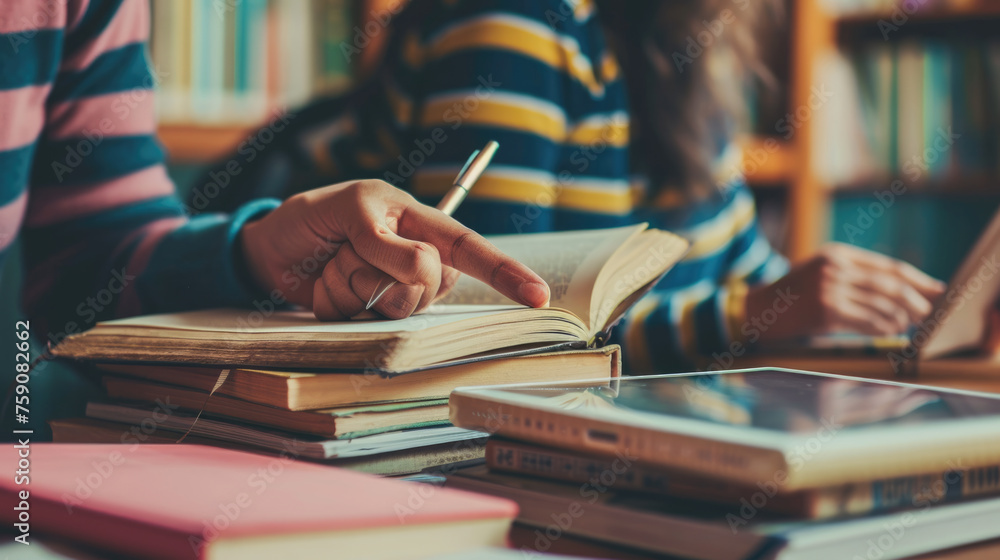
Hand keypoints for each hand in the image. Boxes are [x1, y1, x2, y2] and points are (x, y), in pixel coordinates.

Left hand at [239, 180, 549, 319]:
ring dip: (351, 285)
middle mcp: (416, 261)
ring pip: (394, 308)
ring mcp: (393, 293)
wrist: (266, 250)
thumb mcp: (345, 211)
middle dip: (376, 269)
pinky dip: (335, 303)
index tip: (538, 296)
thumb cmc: (312, 218)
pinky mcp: (369, 318)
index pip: (469, 248)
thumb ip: (384, 238)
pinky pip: (363, 323)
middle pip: (426, 287)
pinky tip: (324, 288)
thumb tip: (426, 267)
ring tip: (333, 266)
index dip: (506, 272)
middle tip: (346, 250)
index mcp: (418, 224)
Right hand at [746, 243, 944, 340]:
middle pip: (889, 283)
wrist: (757, 310)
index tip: (936, 289)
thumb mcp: (820, 274)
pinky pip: (867, 319)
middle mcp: (835, 267)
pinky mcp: (826, 309)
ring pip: (882, 303)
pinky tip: (890, 332)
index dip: (916, 279)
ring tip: (909, 326)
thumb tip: (898, 291)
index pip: (887, 266)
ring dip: (901, 317)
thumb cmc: (793, 298)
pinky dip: (884, 327)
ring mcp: (830, 287)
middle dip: (915, 300)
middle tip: (929, 313)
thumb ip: (852, 276)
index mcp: (836, 254)